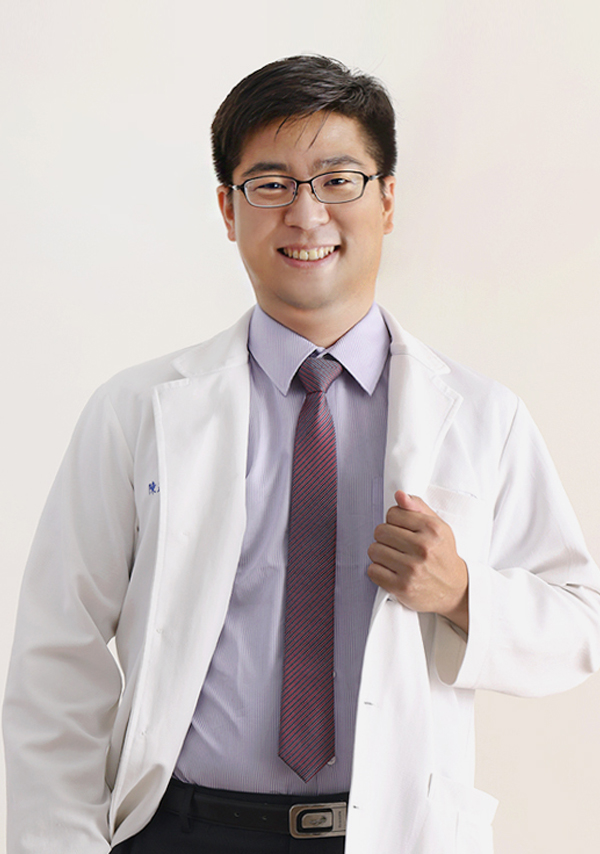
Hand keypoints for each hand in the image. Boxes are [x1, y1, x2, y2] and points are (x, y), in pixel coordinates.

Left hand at [367, 491, 468, 632]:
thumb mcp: (438, 527)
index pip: (392, 514)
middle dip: (385, 537)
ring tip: (393, 558)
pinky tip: (390, 570)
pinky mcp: (402, 587)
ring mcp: (412, 569)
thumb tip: (399, 495)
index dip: (393, 521)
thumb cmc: (442, 555)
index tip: (400, 529)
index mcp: (432, 529)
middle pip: (380, 531)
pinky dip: (378, 571)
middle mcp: (423, 548)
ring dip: (380, 554)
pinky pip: (373, 571)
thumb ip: (418, 507)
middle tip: (396, 545)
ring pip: (374, 550)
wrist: (454, 589)